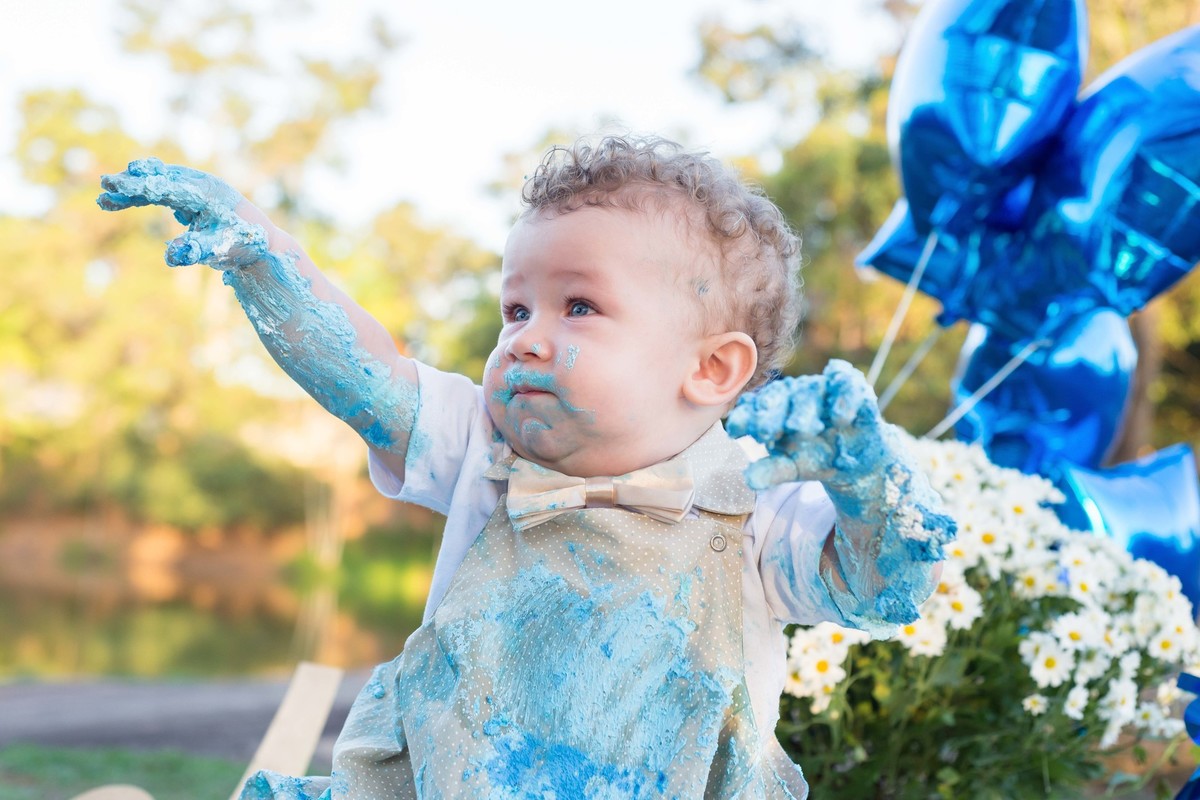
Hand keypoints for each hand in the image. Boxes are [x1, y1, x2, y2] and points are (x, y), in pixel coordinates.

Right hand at [98, 158, 266, 269]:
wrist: (264, 243)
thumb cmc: (244, 245)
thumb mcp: (220, 249)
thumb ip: (196, 250)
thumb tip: (171, 256)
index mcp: (206, 193)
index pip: (165, 186)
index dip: (137, 186)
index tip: (112, 185)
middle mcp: (201, 185)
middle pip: (159, 179)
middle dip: (131, 184)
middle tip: (103, 186)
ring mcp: (199, 189)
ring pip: (160, 183)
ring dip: (135, 189)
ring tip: (106, 200)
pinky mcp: (196, 197)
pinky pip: (166, 191)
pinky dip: (147, 195)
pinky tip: (129, 199)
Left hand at [727, 359, 888, 491]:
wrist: (856, 459)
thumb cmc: (816, 458)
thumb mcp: (792, 467)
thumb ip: (772, 470)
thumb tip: (749, 480)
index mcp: (775, 408)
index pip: (756, 406)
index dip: (746, 417)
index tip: (734, 431)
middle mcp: (796, 393)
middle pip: (779, 396)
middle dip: (771, 413)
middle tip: (764, 431)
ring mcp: (824, 389)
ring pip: (810, 391)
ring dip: (804, 409)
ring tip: (800, 428)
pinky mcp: (853, 389)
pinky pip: (847, 385)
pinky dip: (843, 398)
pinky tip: (838, 417)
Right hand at [730, 359, 956, 630]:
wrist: (878, 506)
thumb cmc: (900, 512)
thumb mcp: (915, 524)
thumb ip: (926, 528)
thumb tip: (943, 535)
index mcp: (874, 439)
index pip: (862, 403)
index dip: (850, 399)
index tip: (840, 414)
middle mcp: (841, 424)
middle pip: (819, 399)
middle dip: (800, 408)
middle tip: (782, 428)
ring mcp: (814, 428)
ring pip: (789, 406)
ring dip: (768, 412)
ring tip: (742, 426)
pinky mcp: (791, 440)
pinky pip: (770, 425)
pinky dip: (754, 420)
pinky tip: (736, 426)